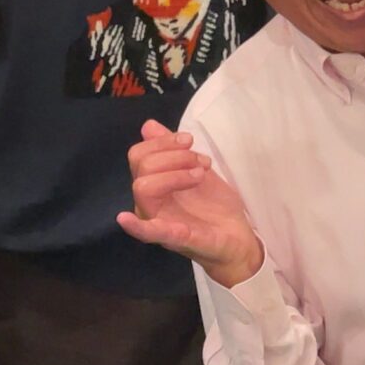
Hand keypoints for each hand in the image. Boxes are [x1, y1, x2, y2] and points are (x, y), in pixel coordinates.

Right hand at [118, 121, 265, 287]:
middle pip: (141, 168)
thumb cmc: (213, 206)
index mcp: (154, 187)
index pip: (138, 156)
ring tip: (200, 174)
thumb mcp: (195, 171)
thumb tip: (148, 125)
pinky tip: (125, 219)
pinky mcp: (177, 239)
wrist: (239, 238)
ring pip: (144, 189)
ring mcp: (161, 222)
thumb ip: (172, 150)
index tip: (189, 140)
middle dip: (174, 155)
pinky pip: (150, 233)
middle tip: (200, 161)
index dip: (161, 141)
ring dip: (175, 174)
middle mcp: (150, 205)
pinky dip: (137, 226)